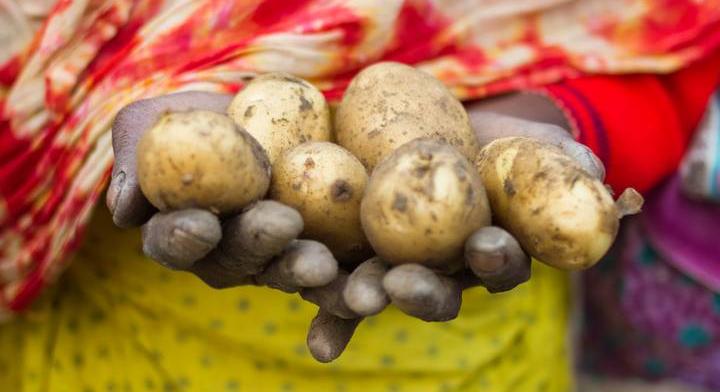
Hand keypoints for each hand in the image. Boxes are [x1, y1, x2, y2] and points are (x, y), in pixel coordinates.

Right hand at [106, 91, 339, 311]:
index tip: (201, 224)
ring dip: (305, 274)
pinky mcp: (327, 254)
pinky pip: (336, 279)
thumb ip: (136, 154)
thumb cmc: (205, 114)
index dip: (183, 237)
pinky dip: (346, 294)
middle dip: (258, 246)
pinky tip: (364, 300)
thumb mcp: (159, 118)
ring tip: (325, 266)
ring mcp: (279, 258)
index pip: (174, 240)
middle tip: (280, 225)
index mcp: (185, 230)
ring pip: (288, 274)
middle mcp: (231, 254)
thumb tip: (126, 210)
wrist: (275, 110)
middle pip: (238, 261)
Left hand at [303, 93, 606, 361]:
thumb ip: (562, 161)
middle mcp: (445, 269)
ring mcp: (397, 262)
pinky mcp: (355, 251)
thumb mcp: (532, 143)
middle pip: (436, 290)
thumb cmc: (497, 141)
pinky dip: (329, 312)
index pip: (500, 265)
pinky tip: (319, 343)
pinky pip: (337, 281)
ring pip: (382, 288)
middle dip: (421, 291)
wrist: (440, 123)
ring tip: (351, 297)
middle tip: (401, 285)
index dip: (496, 259)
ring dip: (365, 298)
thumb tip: (597, 174)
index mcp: (491, 251)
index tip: (486, 246)